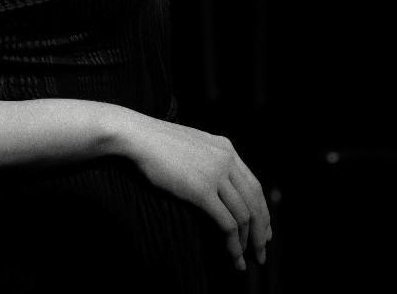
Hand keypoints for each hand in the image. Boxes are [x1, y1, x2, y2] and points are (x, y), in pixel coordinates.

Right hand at [113, 112, 271, 271]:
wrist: (132, 136)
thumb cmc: (150, 143)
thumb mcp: (188, 147)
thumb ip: (205, 161)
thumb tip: (213, 187)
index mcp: (225, 148)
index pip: (254, 185)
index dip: (262, 211)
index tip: (263, 231)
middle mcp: (226, 160)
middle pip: (255, 202)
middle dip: (261, 231)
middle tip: (261, 252)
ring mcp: (215, 174)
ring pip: (245, 215)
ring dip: (249, 242)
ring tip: (246, 261)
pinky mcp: (202, 190)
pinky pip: (227, 223)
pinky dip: (233, 244)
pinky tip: (233, 257)